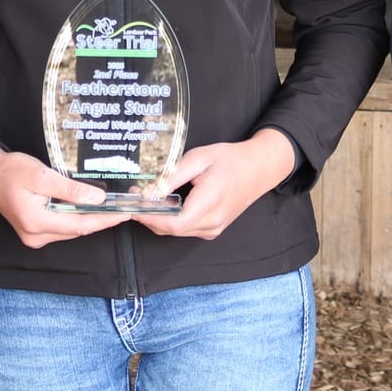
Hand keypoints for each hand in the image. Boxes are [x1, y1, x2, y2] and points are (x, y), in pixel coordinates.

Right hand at [0, 144, 129, 247]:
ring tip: (112, 208)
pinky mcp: (35, 231)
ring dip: (90, 218)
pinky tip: (89, 207)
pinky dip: (77, 217)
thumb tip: (98, 199)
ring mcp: (34, 236)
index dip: (104, 220)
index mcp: (36, 223)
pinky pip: (62, 226)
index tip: (124, 214)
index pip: (80, 224)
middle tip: (124, 209)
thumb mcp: (42, 175)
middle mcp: (35, 235)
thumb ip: (70, 189)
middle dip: (101, 219)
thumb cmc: (12, 170)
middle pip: (77, 229)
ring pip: (71, 229)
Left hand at [131, 129, 297, 239]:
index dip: (148, 217)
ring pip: (177, 231)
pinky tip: (166, 204)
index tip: (132, 205)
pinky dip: (172, 220)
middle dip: (149, 217)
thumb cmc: (231, 160)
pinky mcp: (213, 229)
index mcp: (210, 203)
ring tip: (148, 198)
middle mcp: (213, 222)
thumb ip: (171, 176)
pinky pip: (186, 229)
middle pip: (171, 230)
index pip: (172, 223)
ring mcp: (214, 228)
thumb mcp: (198, 159)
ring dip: (159, 218)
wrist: (259, 168)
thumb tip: (147, 192)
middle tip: (135, 197)